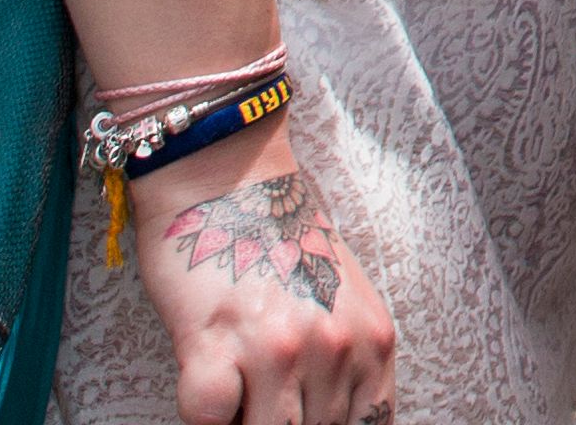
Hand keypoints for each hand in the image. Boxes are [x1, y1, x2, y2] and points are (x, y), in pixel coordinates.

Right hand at [128, 135, 393, 424]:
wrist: (225, 175)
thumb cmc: (280, 240)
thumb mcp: (344, 301)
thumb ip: (351, 364)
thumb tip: (338, 421)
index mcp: (372, 341)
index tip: (306, 415)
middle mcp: (332, 347)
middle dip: (283, 421)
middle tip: (261, 388)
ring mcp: (274, 349)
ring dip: (243, 417)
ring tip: (237, 381)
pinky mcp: (212, 346)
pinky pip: (207, 418)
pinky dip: (202, 411)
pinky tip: (206, 372)